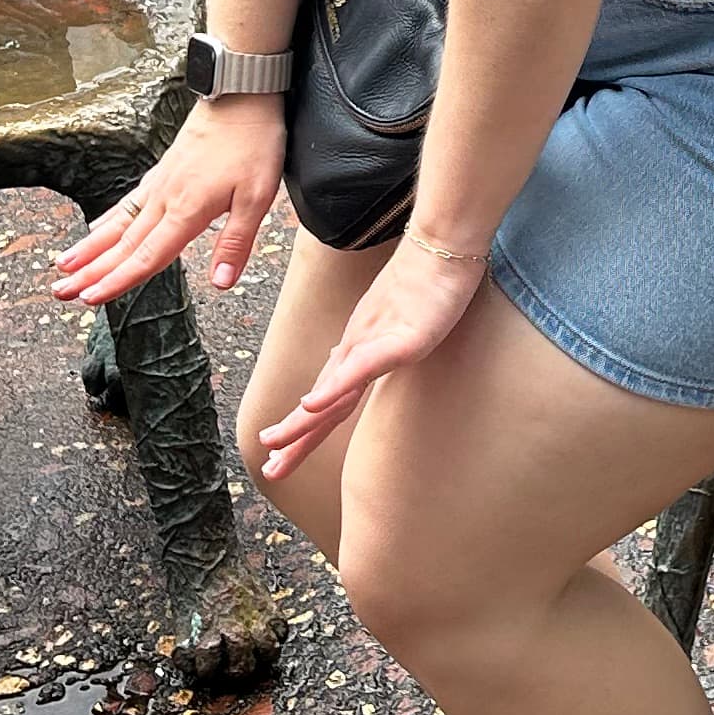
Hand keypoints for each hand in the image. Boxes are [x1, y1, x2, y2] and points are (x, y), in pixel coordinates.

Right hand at [52, 96, 285, 307]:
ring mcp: (159, 184)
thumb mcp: (257, 197)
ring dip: (89, 248)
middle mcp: (165, 199)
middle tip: (59, 292)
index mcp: (186, 210)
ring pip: (117, 224)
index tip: (90, 299)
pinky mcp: (161, 171)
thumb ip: (236, 242)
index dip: (118, 281)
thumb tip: (221, 284)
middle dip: (89, 271)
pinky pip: (127, 203)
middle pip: (122, 245)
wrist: (240, 94)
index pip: (146, 256)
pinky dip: (106, 220)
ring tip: (62, 266)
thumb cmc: (253, 143)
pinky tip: (95, 229)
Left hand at [251, 222, 486, 479]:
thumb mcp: (403, 323)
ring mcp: (376, 344)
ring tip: (273, 443)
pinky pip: (360, 367)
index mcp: (359, 351)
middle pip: (323, 406)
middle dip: (294, 439)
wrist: (446, 246)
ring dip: (301, 421)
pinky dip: (334, 388)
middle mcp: (358, 350)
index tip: (279, 454)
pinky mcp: (399, 340)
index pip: (328, 400)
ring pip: (332, 391)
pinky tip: (313, 404)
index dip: (304, 429)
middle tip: (268, 468)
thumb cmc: (431, 281)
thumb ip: (380, 347)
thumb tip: (358, 364)